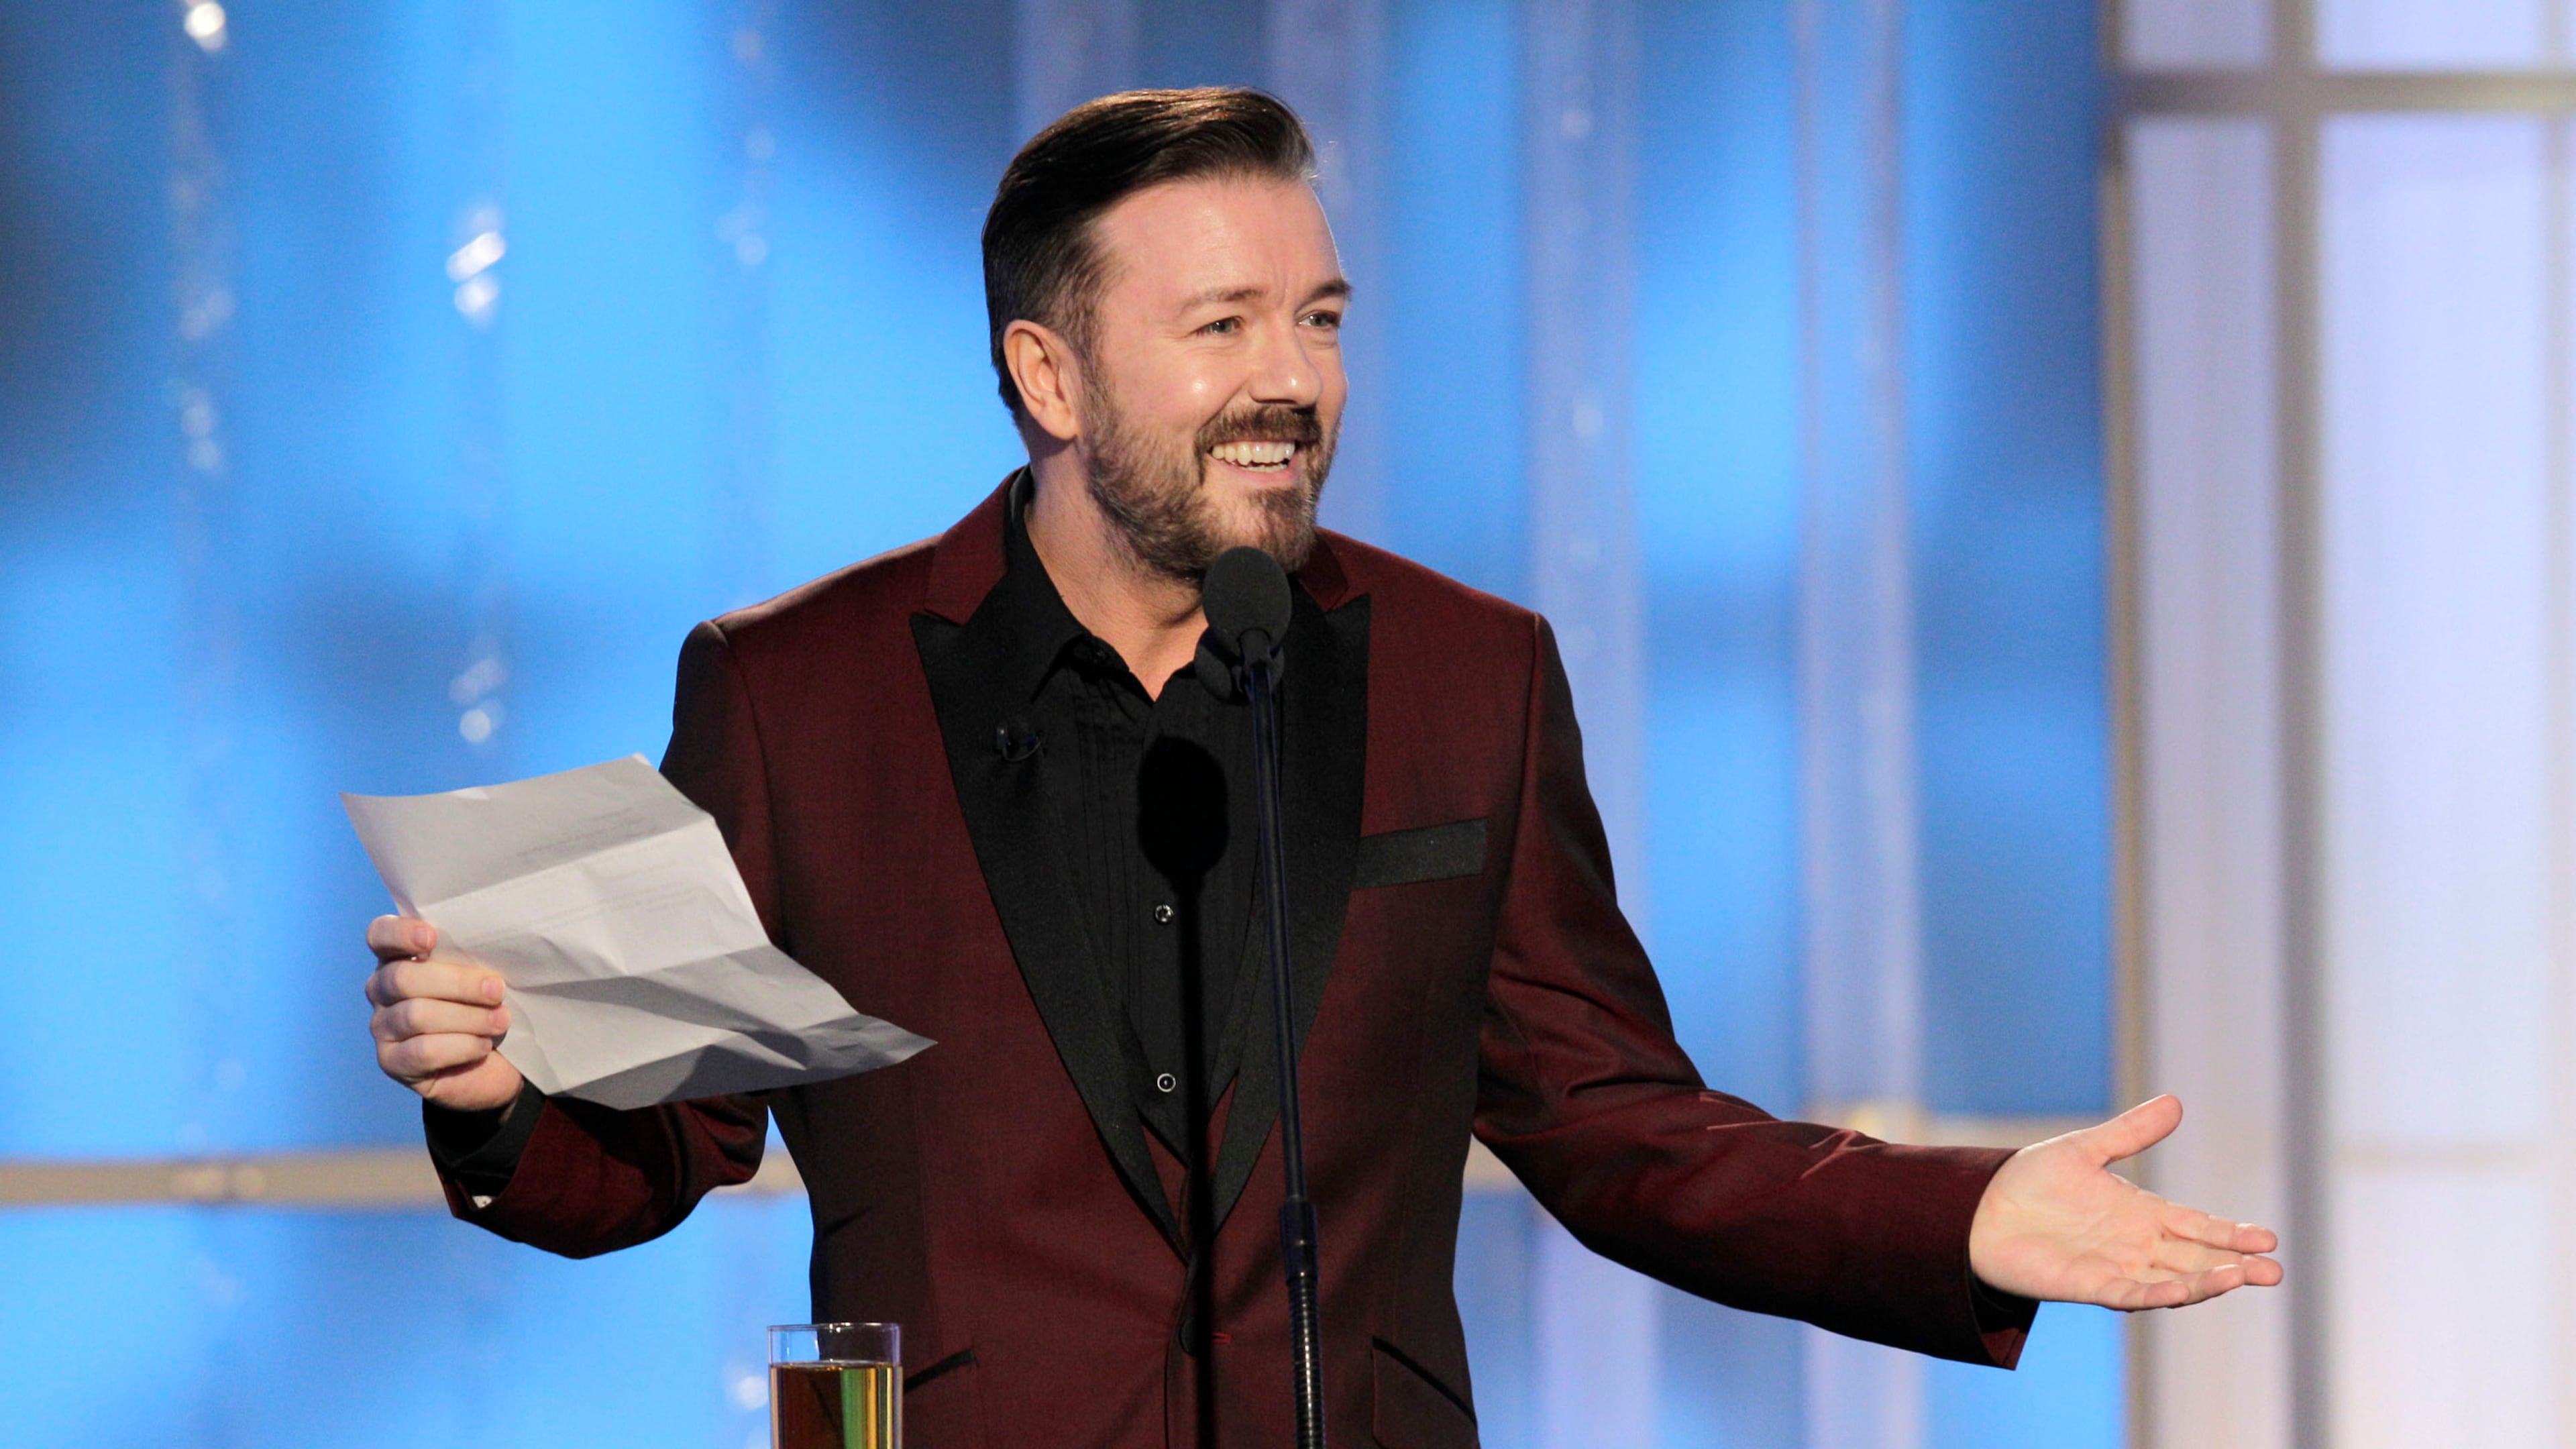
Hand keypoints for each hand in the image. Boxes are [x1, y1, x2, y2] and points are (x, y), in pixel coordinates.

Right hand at [364, 916, 524, 1111]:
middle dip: (457, 984)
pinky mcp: (392, 1062)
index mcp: (399, 957)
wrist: (498, 1061)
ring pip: (416, 1015)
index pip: (380, 935)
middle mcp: (382, 990)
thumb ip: (474, 953)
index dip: (400, 933)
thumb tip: (491, 938)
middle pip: (402, 978)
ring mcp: (382, 1027)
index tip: (431, 938)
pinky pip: (423, 1051)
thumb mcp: (484, 973)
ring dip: (467, 1017)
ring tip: (500, 1021)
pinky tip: (483, 1046)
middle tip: (496, 990)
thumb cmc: (489, 1004)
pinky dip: (460, 1046)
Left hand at [1967, 1095, 2282, 1309]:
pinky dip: (2156, 1295)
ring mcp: (2114, 1268)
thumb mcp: (2086, 1150)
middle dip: (2234, 1265)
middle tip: (2274, 1270)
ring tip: (2242, 1278)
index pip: (2197, 1226)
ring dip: (2206, 1282)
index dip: (2231, 1233)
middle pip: (2195, 1259)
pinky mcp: (2087, 1286)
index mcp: (2141, 1215)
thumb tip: (2175, 1102)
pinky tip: (2182, 1292)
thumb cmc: (2032, 1181)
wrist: (1981, 1208)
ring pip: (2172, 1281)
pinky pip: (2129, 1295)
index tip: (2269, 1238)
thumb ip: (2131, 1132)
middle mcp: (2135, 1246)